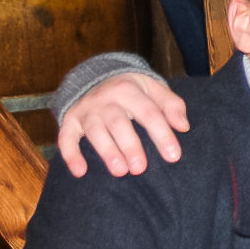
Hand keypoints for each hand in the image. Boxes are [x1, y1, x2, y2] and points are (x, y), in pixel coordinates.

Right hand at [57, 74, 189, 178]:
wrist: (97, 76)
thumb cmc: (134, 90)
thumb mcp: (155, 89)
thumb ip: (172, 106)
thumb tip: (183, 126)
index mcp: (129, 89)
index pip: (149, 113)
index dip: (162, 135)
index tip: (174, 157)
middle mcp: (106, 99)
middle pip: (119, 123)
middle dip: (130, 146)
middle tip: (140, 169)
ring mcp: (86, 110)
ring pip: (95, 131)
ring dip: (107, 152)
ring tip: (120, 172)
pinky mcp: (70, 120)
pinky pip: (66, 137)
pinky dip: (70, 155)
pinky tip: (80, 172)